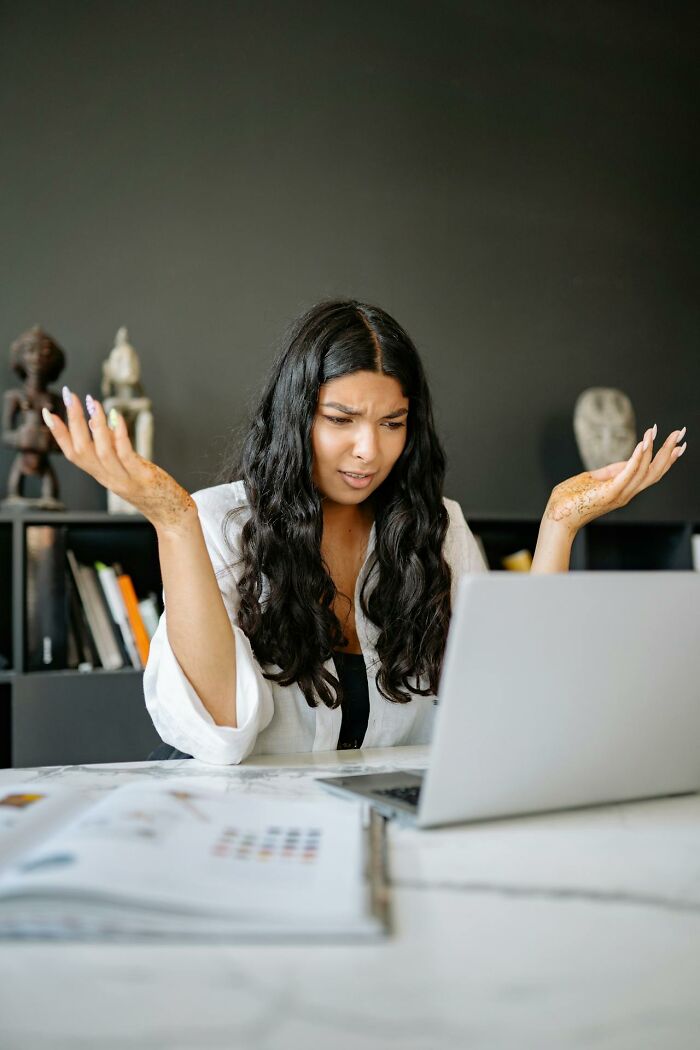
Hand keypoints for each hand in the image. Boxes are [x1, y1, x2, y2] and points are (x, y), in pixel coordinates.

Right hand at [42, 388, 196, 532]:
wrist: (171, 515)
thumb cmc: (149, 488)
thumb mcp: (123, 467)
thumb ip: (109, 448)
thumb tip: (94, 422)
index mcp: (101, 475)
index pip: (72, 454)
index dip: (59, 434)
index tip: (47, 413)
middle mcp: (108, 478)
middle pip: (82, 450)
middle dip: (74, 423)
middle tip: (71, 398)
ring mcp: (124, 479)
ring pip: (101, 453)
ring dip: (96, 426)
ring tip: (94, 403)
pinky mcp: (142, 478)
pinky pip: (126, 456)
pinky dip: (119, 437)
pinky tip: (117, 419)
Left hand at [544, 424, 687, 533]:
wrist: (556, 517)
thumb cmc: (570, 500)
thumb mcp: (593, 479)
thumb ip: (609, 472)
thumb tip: (624, 461)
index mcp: (623, 490)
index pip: (651, 473)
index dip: (665, 458)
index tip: (678, 443)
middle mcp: (626, 493)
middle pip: (655, 471)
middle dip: (668, 451)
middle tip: (680, 432)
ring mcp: (619, 494)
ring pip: (645, 470)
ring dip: (653, 449)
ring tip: (658, 431)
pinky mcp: (610, 492)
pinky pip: (628, 473)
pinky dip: (637, 458)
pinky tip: (643, 444)